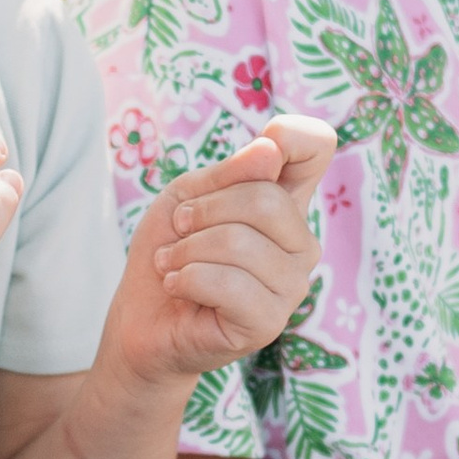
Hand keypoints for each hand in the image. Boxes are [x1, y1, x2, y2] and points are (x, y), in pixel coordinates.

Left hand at [109, 119, 334, 389]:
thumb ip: (228, 174)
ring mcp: (290, 285)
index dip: (291, 135)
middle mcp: (299, 243)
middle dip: (202, 210)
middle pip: (266, 199)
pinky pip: (229, 284)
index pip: (317, 147)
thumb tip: (271, 151)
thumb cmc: (167, 254)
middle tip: (177, 229)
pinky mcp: (269, 322)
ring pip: (241, 242)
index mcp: (285, 203)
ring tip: (171, 262)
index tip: (255, 154)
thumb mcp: (184, 198)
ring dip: (187, 250)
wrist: (141, 322)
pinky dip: (186, 278)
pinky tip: (177, 287)